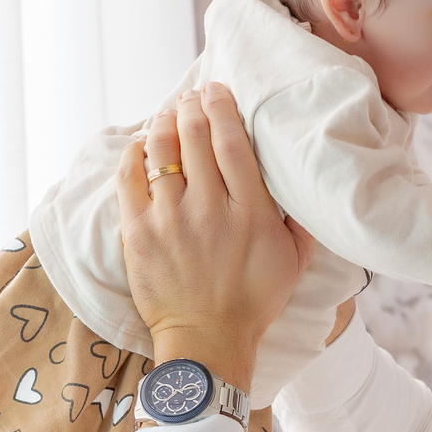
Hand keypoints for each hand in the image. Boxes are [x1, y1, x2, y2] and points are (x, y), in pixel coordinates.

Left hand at [116, 82, 314, 390]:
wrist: (207, 340)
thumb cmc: (256, 299)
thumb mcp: (296, 260)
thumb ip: (301, 217)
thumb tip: (301, 179)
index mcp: (251, 213)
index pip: (233, 143)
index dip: (222, 108)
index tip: (217, 90)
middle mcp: (210, 210)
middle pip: (195, 138)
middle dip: (192, 107)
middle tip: (192, 95)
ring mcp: (170, 220)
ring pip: (161, 151)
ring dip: (164, 123)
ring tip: (169, 113)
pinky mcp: (139, 233)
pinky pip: (130, 178)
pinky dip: (134, 153)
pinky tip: (141, 143)